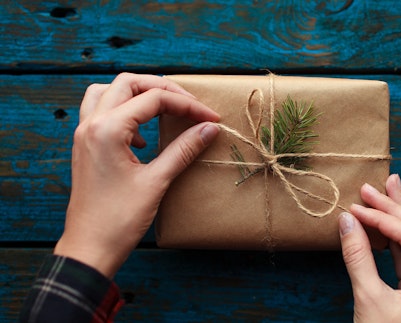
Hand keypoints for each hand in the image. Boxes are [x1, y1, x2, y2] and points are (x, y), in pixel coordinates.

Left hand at [54, 73, 219, 277]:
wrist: (89, 248)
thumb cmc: (118, 219)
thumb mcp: (156, 182)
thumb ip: (183, 150)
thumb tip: (209, 128)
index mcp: (107, 129)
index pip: (153, 99)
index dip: (187, 105)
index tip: (210, 117)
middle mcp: (91, 124)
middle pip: (128, 83)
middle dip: (162, 88)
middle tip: (189, 104)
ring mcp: (85, 134)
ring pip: (109, 91)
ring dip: (138, 94)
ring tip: (164, 108)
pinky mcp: (86, 146)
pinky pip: (102, 112)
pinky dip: (125, 111)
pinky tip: (143, 136)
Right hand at [339, 174, 400, 322]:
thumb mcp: (368, 298)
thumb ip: (357, 256)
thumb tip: (346, 220)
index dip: (381, 218)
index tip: (355, 206)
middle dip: (393, 208)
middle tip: (371, 186)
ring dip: (396, 217)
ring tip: (384, 190)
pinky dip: (393, 238)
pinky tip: (384, 219)